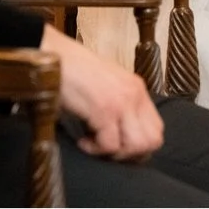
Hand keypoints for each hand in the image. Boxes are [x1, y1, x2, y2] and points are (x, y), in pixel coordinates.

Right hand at [43, 27, 163, 160]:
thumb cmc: (72, 70)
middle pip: (152, 141)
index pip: (156, 128)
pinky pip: (110, 145)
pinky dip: (95, 150)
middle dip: (131, 154)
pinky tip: (83, 141)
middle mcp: (135, 95)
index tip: (120, 146)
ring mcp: (121, 103)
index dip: (141, 145)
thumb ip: (120, 104)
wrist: (51, 54)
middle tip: (109, 149)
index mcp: (137, 89)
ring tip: (95, 144)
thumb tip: (122, 135)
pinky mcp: (104, 110)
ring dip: (115, 153)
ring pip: (136, 146)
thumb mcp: (106, 84)